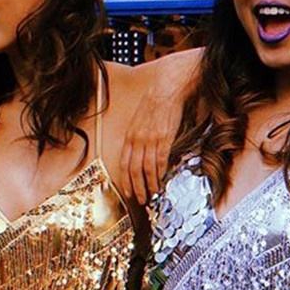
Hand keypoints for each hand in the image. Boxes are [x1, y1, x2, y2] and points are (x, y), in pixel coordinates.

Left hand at [120, 87, 180, 204]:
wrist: (166, 90)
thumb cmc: (153, 104)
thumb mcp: (138, 121)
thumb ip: (136, 138)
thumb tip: (138, 152)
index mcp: (129, 136)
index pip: (124, 164)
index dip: (126, 180)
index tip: (128, 192)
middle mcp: (137, 140)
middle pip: (133, 170)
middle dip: (136, 187)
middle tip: (141, 199)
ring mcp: (150, 140)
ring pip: (146, 169)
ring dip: (149, 184)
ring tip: (152, 194)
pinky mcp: (164, 139)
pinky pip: (159, 161)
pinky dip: (159, 174)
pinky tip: (161, 181)